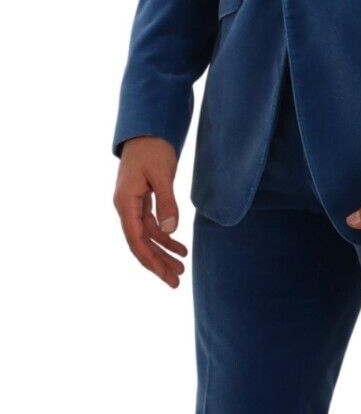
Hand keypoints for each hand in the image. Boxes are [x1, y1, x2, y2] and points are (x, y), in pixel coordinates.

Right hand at [113, 137, 187, 288]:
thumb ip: (166, 202)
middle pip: (140, 243)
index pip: (136, 239)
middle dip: (158, 263)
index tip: (165, 275)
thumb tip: (170, 230)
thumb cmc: (153, 149)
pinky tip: (180, 248)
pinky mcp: (141, 202)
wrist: (146, 131)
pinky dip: (165, 237)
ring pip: (146, 237)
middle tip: (176, 282)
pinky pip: (151, 226)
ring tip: (181, 269)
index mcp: (125, 202)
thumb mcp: (162, 174)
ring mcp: (132, 206)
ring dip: (163, 253)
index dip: (150, 260)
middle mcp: (125, 207)